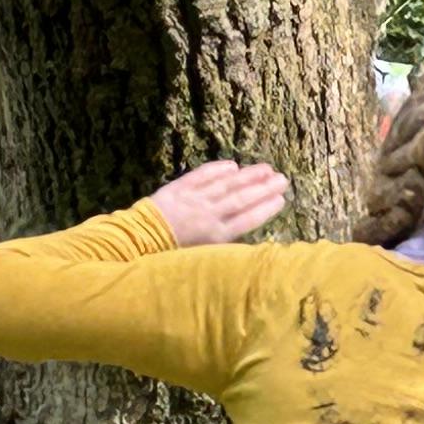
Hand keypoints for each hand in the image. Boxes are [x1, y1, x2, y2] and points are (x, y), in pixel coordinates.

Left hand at [150, 161, 288, 246]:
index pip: (247, 219)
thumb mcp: (201, 258)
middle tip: (283, 179)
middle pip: (241, 199)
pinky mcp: (180, 188)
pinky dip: (218, 170)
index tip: (281, 199)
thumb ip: (223, 246)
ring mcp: (194, 199)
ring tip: (266, 168)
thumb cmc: (172, 255)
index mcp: (216, 237)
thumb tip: (244, 230)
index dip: (265, 208)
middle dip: (264, 188)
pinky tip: (233, 165)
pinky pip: (202, 176)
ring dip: (248, 176)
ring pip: (226, 185)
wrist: (141, 242)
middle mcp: (208, 216)